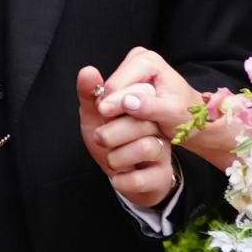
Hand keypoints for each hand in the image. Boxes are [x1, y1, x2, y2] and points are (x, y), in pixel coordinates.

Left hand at [77, 63, 176, 208]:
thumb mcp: (96, 116)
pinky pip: (141, 178)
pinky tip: (118, 177)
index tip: (102, 111)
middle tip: (101, 139)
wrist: (122, 177)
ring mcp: (163, 150)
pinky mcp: (162, 175)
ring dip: (116, 158)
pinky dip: (122, 181)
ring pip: (144, 148)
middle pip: (141, 121)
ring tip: (112, 160)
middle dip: (110, 134)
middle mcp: (159, 125)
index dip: (116, 102)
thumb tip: (88, 70)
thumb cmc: (110, 142)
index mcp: (144, 106)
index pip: (139, 93)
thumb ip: (91, 94)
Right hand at [97, 46, 240, 171]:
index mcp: (147, 60)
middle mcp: (135, 59)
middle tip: (136, 123)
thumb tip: (127, 102)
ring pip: (107, 96)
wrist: (190, 116)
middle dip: (117, 110)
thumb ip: (150, 107)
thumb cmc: (185, 113)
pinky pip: (111, 100)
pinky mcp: (125, 81)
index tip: (125, 123)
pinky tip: (131, 120)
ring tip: (136, 122)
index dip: (116, 107)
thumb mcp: (172, 113)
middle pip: (109, 90)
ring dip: (117, 113)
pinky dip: (118, 113)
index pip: (116, 86)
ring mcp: (129, 69)